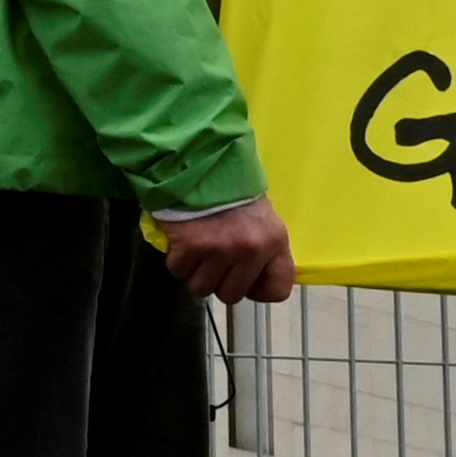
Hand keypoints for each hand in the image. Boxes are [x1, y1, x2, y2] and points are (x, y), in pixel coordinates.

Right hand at [150, 198, 297, 302]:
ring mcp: (220, 249)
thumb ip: (263, 248)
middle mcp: (251, 249)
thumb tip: (254, 281)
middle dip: (218, 280)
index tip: (246, 280)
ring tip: (196, 248)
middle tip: (213, 258)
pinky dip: (177, 259)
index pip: (278, 290)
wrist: (198, 161)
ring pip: (202, 288)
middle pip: (231, 295)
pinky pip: (179, 271)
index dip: (258, 290)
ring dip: (195, 272)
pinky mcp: (191, 246)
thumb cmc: (230, 188)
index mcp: (275, 240)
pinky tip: (181, 239)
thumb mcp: (262, 216)